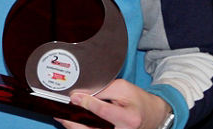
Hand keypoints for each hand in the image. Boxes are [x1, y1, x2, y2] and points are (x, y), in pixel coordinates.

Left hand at [55, 79, 170, 128]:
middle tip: (61, 111)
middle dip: (73, 121)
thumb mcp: (122, 88)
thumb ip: (101, 90)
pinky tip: (72, 122)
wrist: (151, 115)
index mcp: (129, 118)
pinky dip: (80, 128)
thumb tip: (79, 94)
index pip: (102, 112)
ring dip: (73, 126)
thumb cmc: (137, 100)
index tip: (74, 96)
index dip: (86, 103)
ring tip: (62, 117)